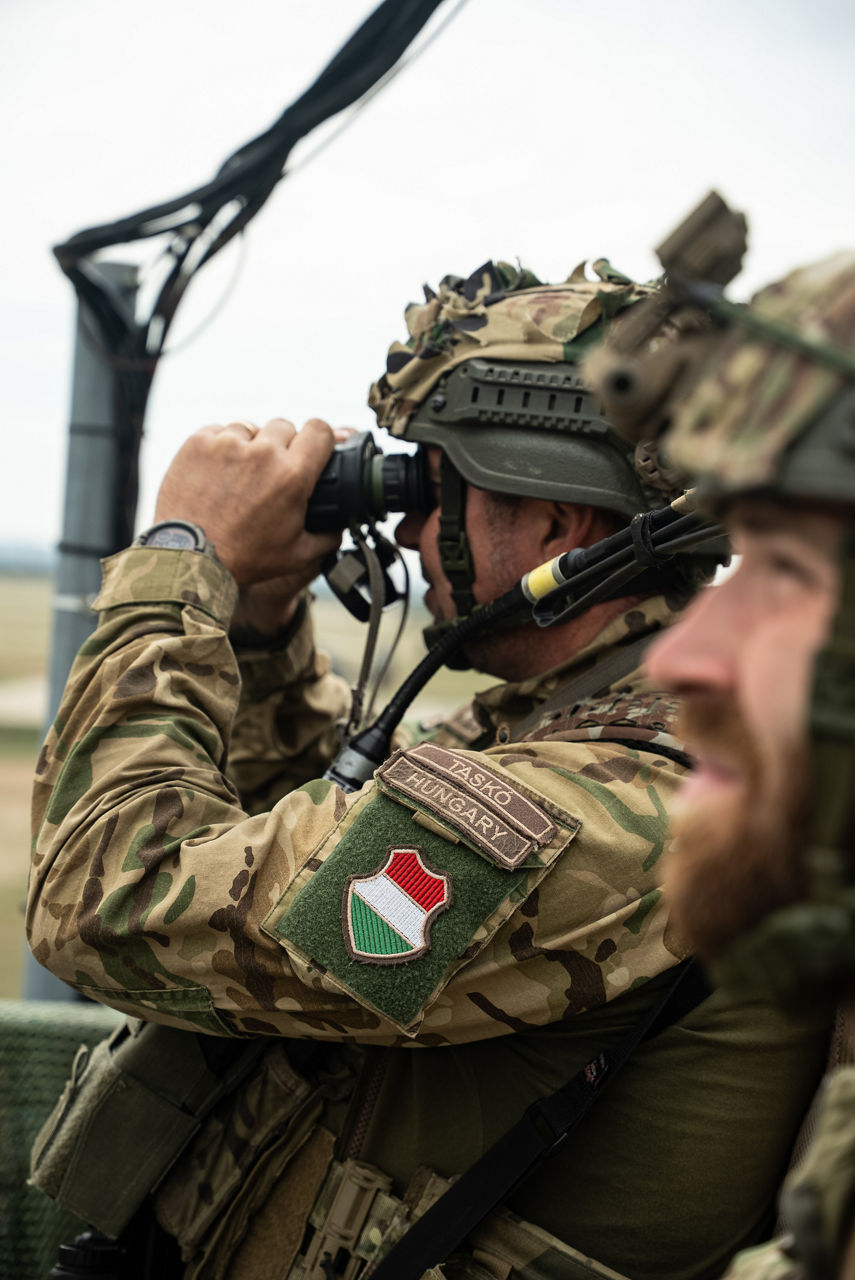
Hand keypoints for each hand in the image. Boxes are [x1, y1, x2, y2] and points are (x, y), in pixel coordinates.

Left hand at [154, 419, 340, 603]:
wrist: (190, 558)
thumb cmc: (245, 559)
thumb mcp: (297, 555)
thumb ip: (328, 537)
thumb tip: (339, 527)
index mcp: (292, 476)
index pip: (320, 430)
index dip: (321, 437)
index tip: (314, 448)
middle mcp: (262, 453)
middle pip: (285, 426)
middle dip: (283, 445)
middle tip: (272, 472)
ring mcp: (227, 444)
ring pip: (250, 428)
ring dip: (250, 445)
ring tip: (241, 475)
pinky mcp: (198, 443)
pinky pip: (219, 431)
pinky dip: (221, 446)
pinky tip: (218, 472)